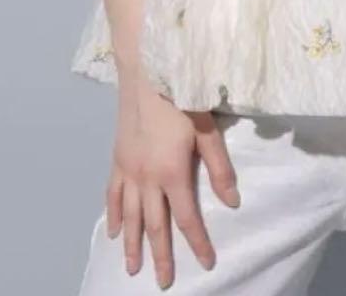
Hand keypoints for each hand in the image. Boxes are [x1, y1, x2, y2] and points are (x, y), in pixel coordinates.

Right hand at [104, 79, 241, 288]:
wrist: (146, 71)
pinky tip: (115, 230)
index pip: (186, 218)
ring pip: (129, 216)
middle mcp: (147, 178)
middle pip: (155, 225)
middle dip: (160, 256)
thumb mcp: (207, 129)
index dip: (198, 243)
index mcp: (172, 172)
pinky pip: (113, 194)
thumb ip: (219, 168)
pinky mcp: (117, 157)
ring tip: (133, 268)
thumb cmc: (182, 95)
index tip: (207, 264)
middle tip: (163, 283)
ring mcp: (128, 169)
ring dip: (132, 244)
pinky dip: (113, 215)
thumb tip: (233, 203)